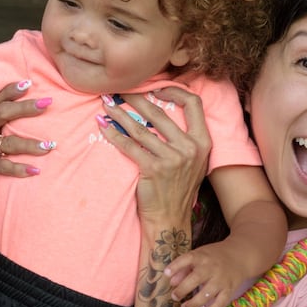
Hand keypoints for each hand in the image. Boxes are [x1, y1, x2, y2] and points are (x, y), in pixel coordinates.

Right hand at [0, 81, 53, 201]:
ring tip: (49, 146)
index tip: (30, 83)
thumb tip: (43, 110)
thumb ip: (11, 126)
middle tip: (46, 103)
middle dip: (26, 107)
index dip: (11, 91)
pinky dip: (21, 168)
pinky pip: (4, 166)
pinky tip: (36, 170)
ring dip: (31, 144)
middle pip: (3, 113)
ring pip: (8, 142)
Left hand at [96, 87, 211, 225]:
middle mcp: (189, 148)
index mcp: (203, 142)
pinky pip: (129, 146)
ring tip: (106, 105)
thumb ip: (184, 139)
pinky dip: (114, 135)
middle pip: (159, 112)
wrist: (170, 218)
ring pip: (140, 128)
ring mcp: (172, 159)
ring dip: (120, 114)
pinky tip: (103, 127)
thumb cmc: (177, 189)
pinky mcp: (154, 169)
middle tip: (120, 90)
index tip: (155, 87)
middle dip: (136, 98)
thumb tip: (161, 112)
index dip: (174, 90)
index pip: (193, 104)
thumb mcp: (192, 162)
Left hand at [164, 238, 255, 306]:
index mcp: (202, 256)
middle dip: (183, 289)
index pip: (188, 259)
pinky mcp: (229, 290)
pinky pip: (220, 303)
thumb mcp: (199, 256)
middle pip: (196, 279)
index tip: (166, 273)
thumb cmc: (213, 257)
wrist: (240, 256)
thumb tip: (171, 282)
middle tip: (174, 296)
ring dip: (194, 303)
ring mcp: (221, 280)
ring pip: (207, 294)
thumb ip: (184, 267)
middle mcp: (212, 268)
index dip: (176, 266)